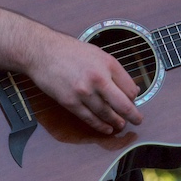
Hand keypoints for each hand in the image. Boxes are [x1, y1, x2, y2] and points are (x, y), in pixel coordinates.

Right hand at [25, 32, 143, 134]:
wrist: (42, 52)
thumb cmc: (69, 51)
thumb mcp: (97, 54)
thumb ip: (112, 70)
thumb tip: (128, 87)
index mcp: (108, 64)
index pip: (130, 88)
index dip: (134, 97)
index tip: (133, 100)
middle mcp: (99, 78)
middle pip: (123, 104)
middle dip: (133, 115)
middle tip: (138, 120)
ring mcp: (84, 92)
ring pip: (106, 114)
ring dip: (116, 122)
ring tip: (121, 125)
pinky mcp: (70, 102)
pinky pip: (89, 118)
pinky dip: (100, 126)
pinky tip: (106, 129)